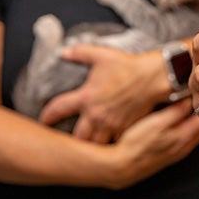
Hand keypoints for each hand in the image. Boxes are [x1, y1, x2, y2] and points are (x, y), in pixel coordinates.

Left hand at [39, 44, 165, 142]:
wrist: (154, 77)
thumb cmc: (128, 66)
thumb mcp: (102, 54)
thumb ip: (80, 52)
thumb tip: (63, 52)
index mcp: (86, 97)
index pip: (57, 110)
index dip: (47, 117)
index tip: (43, 120)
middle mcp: (96, 114)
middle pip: (76, 137)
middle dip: (70, 141)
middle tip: (65, 141)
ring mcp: (112, 123)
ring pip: (95, 144)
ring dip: (90, 145)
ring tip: (85, 147)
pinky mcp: (126, 128)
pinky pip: (114, 142)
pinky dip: (109, 143)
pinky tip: (107, 143)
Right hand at [107, 98, 198, 188]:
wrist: (122, 166)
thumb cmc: (137, 143)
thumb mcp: (156, 122)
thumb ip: (176, 112)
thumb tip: (190, 101)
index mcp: (183, 137)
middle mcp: (183, 147)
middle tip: (197, 103)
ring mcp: (177, 153)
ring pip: (193, 136)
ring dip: (194, 124)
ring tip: (189, 111)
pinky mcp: (169, 157)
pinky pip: (185, 142)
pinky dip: (187, 132)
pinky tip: (178, 125)